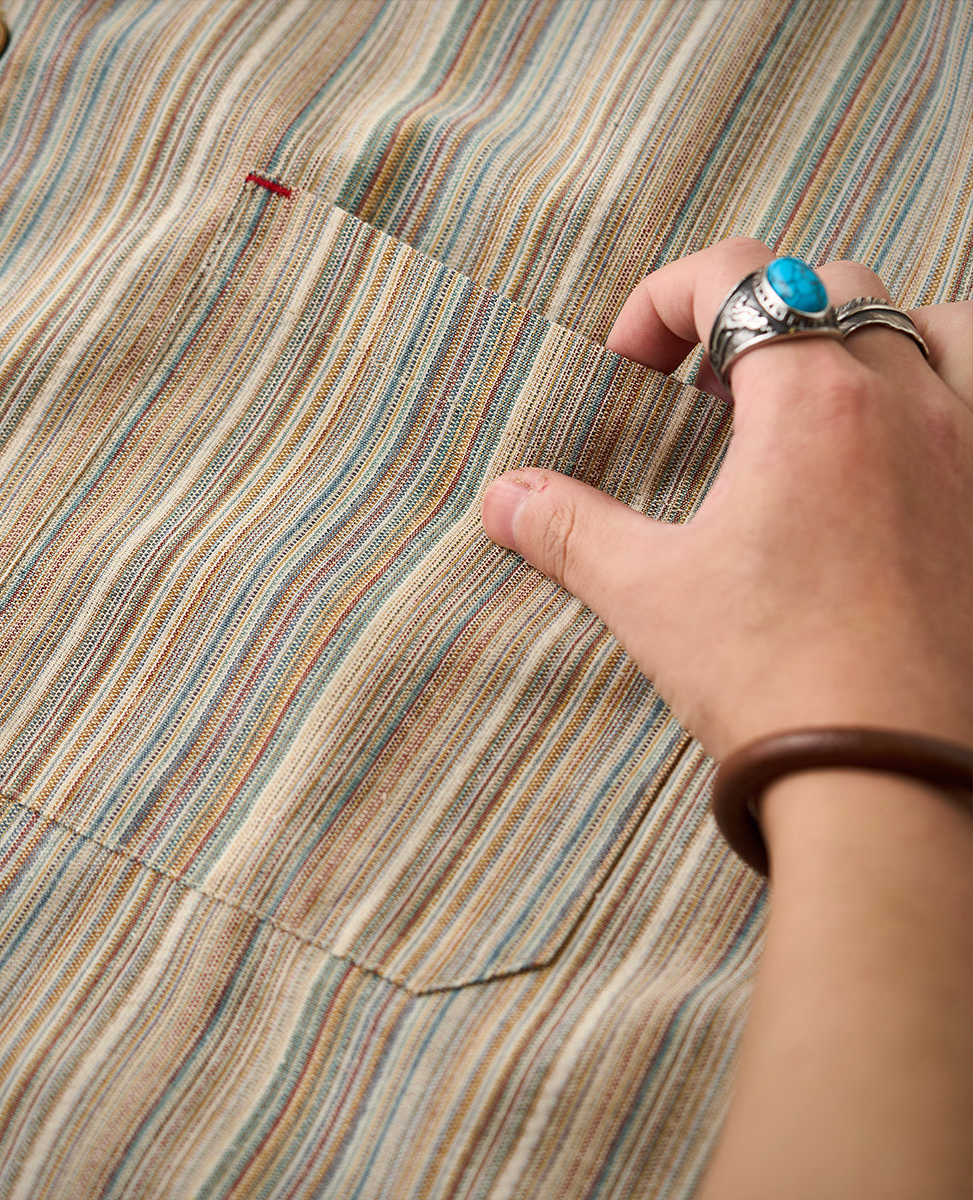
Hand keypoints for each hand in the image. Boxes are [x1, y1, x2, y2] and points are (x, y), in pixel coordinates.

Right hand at [482, 238, 972, 758]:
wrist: (890, 782)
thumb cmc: (777, 681)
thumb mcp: (648, 596)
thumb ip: (569, 529)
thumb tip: (504, 498)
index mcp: (813, 405)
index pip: (738, 273)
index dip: (663, 299)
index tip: (630, 369)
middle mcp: (909, 405)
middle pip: (827, 287)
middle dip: (748, 315)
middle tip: (701, 392)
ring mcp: (972, 451)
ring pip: (928, 323)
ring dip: (860, 334)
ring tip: (810, 395)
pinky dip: (939, 387)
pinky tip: (895, 446)